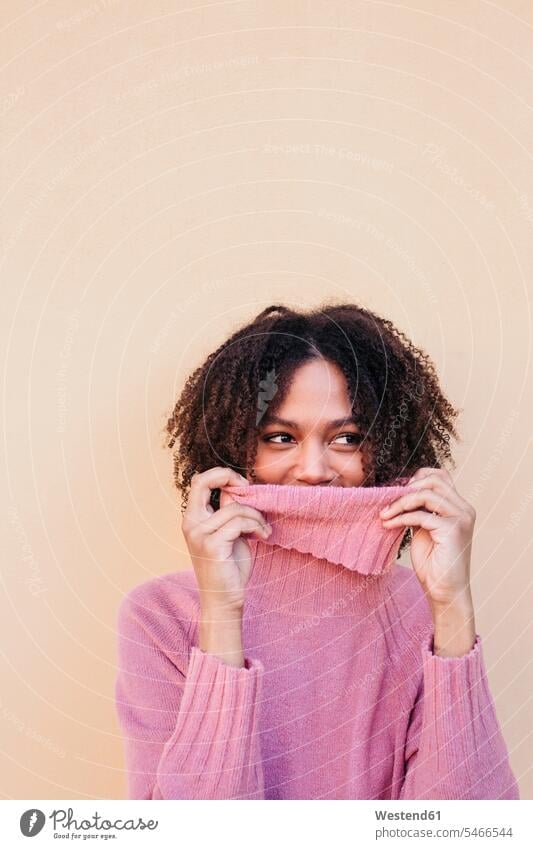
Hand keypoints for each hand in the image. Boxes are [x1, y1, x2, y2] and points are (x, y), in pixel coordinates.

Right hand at [182, 466, 271, 612]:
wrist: (224, 600)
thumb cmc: (229, 568)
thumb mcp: (229, 533)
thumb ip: (229, 512)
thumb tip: (238, 489)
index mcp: (192, 519)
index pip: (199, 481)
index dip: (222, 475)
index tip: (243, 485)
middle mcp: (190, 524)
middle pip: (202, 482)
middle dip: (229, 477)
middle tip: (250, 488)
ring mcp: (198, 534)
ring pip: (234, 507)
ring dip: (256, 516)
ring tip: (264, 529)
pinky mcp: (211, 545)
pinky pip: (239, 523)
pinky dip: (256, 526)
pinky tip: (264, 536)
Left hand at [379, 467, 475, 611]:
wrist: (445, 592)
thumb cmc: (433, 564)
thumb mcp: (423, 529)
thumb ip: (418, 509)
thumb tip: (399, 492)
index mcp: (459, 506)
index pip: (440, 476)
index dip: (416, 478)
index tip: (396, 493)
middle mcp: (464, 509)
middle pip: (434, 479)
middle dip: (407, 488)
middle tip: (388, 503)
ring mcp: (461, 518)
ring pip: (427, 494)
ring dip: (400, 502)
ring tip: (385, 514)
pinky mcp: (453, 530)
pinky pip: (421, 514)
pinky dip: (401, 517)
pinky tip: (388, 524)